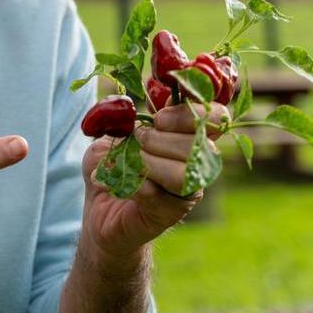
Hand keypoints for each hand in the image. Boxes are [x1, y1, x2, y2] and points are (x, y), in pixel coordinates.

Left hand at [80, 102, 226, 259]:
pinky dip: (131, 183)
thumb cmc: (112, 166)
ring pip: (184, 173)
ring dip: (149, 162)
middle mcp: (196, 164)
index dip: (191, 113)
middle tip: (137, 141)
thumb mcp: (116, 133)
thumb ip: (136, 116)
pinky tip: (113, 183)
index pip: (214, 117)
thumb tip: (153, 99)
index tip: (158, 118)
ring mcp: (186, 191)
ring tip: (128, 162)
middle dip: (160, 139)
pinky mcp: (170, 213)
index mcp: (188, 136)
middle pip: (199, 145)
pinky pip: (157, 194)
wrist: (98, 210)